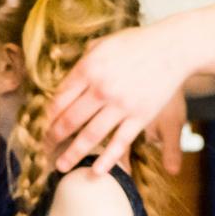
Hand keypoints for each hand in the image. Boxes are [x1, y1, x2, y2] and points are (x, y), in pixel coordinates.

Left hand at [45, 21, 197, 175]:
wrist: (174, 47)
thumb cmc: (137, 44)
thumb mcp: (103, 44)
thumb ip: (83, 60)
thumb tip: (65, 73)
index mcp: (88, 68)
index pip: (59, 99)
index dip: (47, 117)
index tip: (40, 128)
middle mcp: (101, 88)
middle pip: (69, 120)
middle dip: (53, 138)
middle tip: (44, 149)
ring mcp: (121, 105)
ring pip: (90, 136)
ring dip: (72, 154)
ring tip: (61, 167)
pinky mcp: (140, 116)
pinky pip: (120, 143)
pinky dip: (107, 160)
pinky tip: (95, 172)